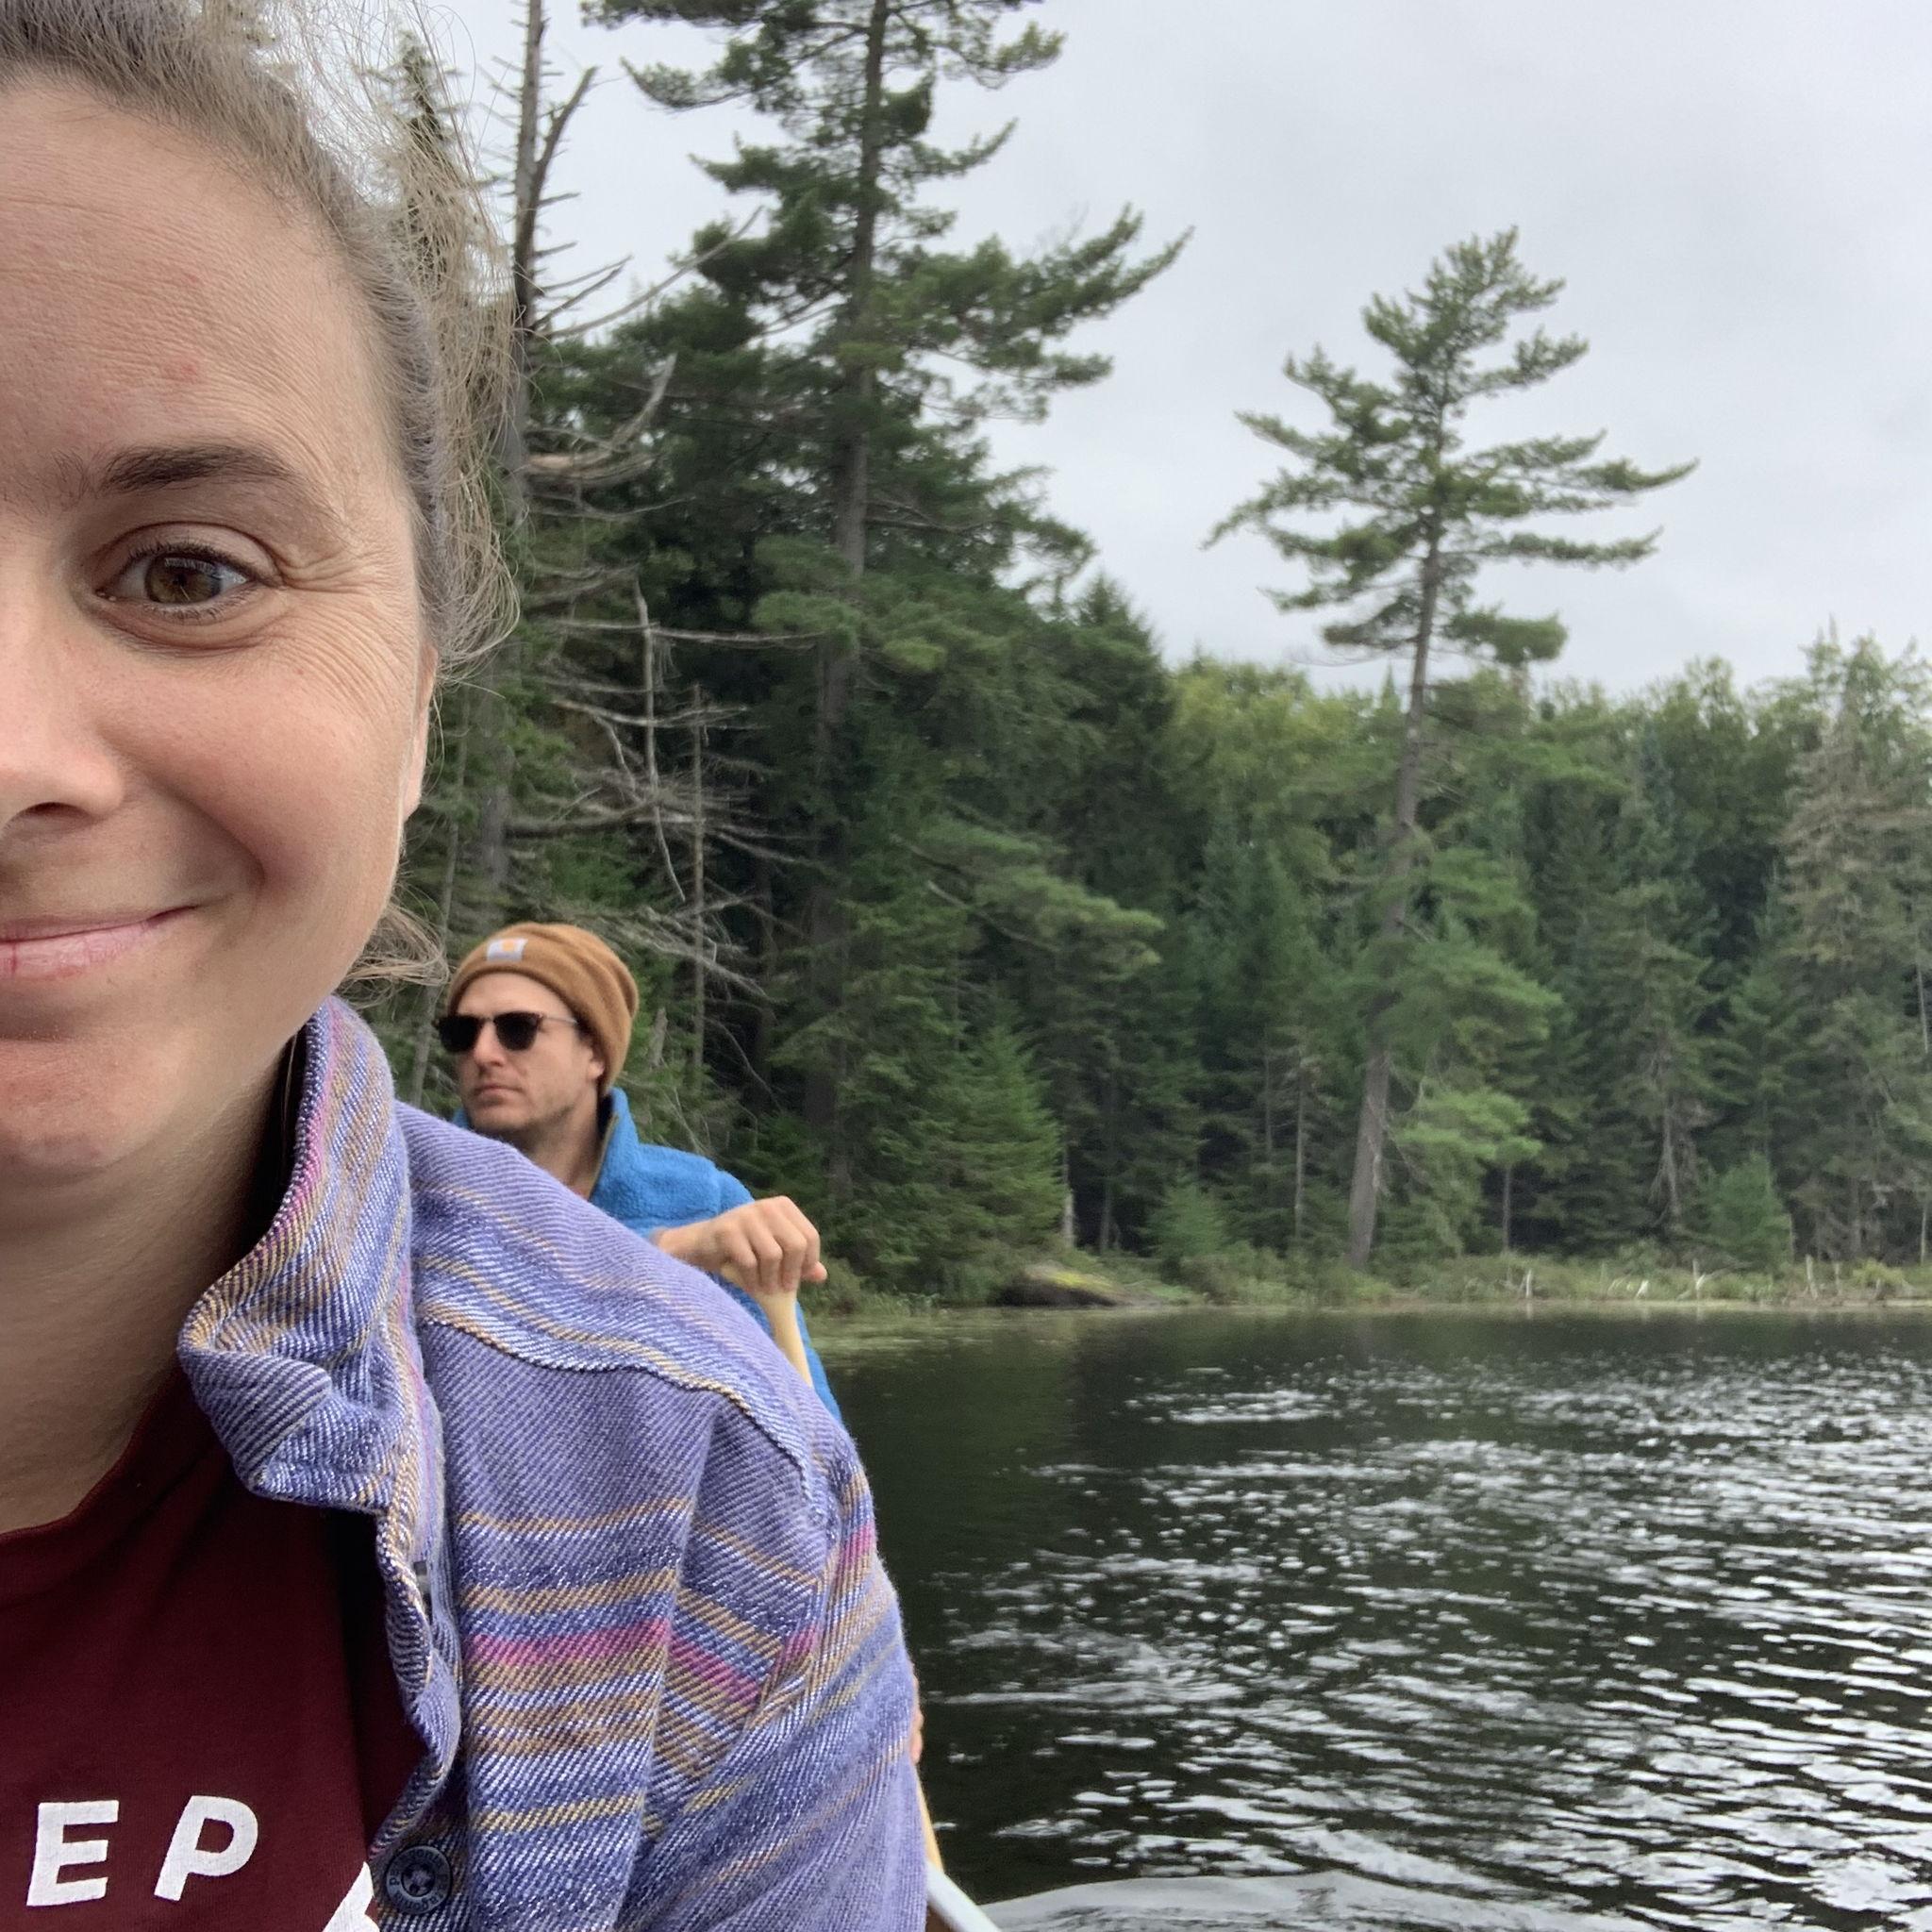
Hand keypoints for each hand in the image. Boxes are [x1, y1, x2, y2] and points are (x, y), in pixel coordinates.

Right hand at [653, 1197, 826, 1304]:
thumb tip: (822, 1275)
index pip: (810, 1236)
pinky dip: (751, 1279)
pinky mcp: (727, 1230)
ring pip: (773, 1255)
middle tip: (782, 1290)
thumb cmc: (744, 1250)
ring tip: (764, 1289)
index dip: (808, 1262)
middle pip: (795, 1245)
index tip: (798, 1279)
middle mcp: (767, 1206)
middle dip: (790, 1273)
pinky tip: (749, 1284)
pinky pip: (749, 1262)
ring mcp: (746, 1215)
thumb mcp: (774, 1253)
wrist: (702, 1245)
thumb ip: (799, 1263)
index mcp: (783, 1206)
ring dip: (769, 1279)